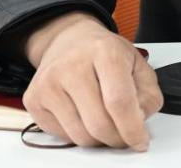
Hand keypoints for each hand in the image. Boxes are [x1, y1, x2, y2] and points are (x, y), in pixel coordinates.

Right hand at [21, 12, 162, 149]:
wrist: (68, 39)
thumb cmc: (103, 53)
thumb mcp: (136, 63)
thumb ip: (147, 93)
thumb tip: (140, 121)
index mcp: (104, 52)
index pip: (119, 101)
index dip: (132, 128)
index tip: (140, 141)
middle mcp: (72, 65)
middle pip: (99, 124)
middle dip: (117, 138)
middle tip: (125, 135)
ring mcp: (49, 82)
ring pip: (80, 136)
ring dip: (99, 139)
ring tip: (105, 122)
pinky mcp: (33, 99)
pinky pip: (62, 136)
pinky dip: (79, 134)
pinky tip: (84, 116)